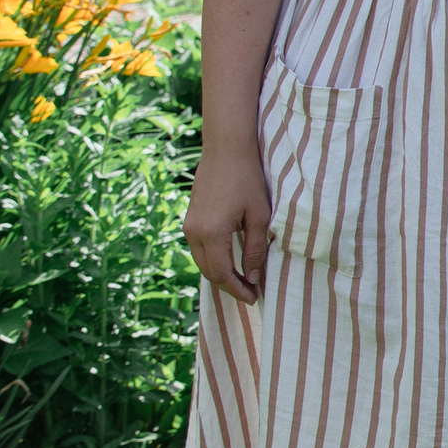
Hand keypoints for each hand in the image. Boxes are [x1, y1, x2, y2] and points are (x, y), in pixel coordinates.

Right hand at [185, 145, 272, 301]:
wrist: (226, 149)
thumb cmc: (247, 179)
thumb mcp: (259, 216)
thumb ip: (255, 250)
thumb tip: (252, 277)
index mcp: (211, 233)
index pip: (221, 274)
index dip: (237, 290)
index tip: (254, 298)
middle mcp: (194, 232)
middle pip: (208, 272)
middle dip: (228, 286)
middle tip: (250, 293)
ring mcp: (188, 225)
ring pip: (202, 261)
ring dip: (220, 273)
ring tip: (243, 281)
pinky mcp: (189, 218)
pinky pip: (199, 248)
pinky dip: (213, 260)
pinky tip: (230, 262)